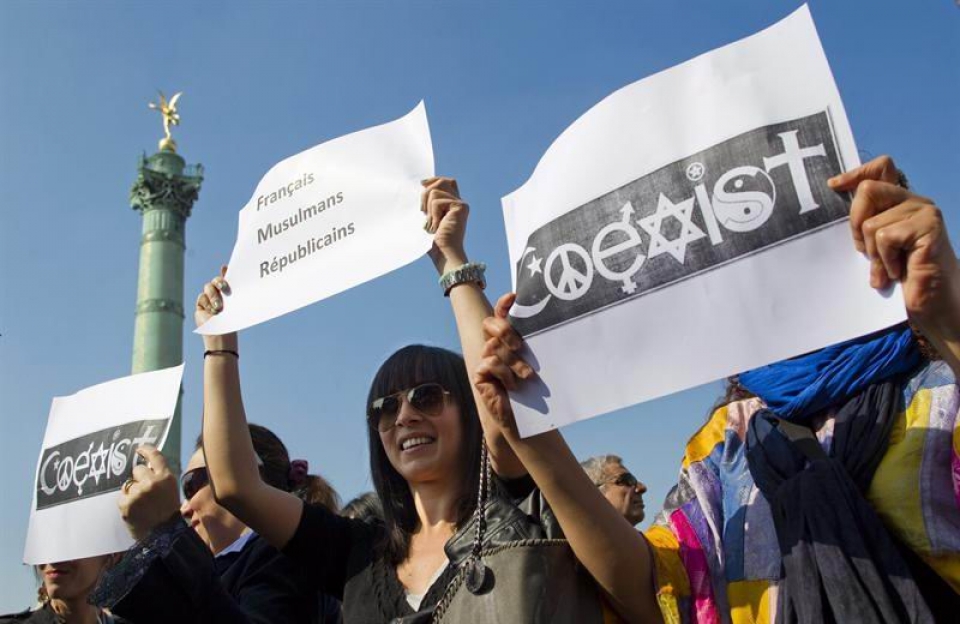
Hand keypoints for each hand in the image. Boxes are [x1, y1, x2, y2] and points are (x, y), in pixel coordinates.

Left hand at [119, 447, 180, 541]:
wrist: (163, 537)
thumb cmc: (168, 514)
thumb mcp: (171, 491)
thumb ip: (161, 478)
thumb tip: (147, 468)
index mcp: (166, 478)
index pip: (155, 457)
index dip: (146, 450)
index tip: (139, 449)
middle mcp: (152, 482)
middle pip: (138, 470)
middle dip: (139, 478)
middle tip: (145, 492)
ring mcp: (138, 493)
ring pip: (128, 485)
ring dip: (132, 492)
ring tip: (142, 506)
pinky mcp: (126, 504)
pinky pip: (122, 497)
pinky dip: (126, 504)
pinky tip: (135, 512)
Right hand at [195, 266, 237, 350]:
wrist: (221, 334)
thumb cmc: (232, 321)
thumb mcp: (236, 304)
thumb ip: (236, 291)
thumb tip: (241, 281)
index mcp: (230, 293)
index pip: (227, 278)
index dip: (226, 271)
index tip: (226, 267)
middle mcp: (219, 294)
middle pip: (216, 280)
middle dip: (219, 281)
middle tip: (223, 286)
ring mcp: (209, 298)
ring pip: (208, 287)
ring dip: (214, 296)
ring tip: (218, 307)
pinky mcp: (201, 304)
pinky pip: (202, 297)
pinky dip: (207, 303)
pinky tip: (211, 312)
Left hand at [422, 177, 468, 274]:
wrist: (444, 255)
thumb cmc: (434, 243)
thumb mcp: (427, 219)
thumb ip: (428, 203)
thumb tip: (422, 185)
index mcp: (452, 205)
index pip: (446, 182)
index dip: (434, 180)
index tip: (422, 184)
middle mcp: (460, 203)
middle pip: (441, 182)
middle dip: (426, 193)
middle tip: (423, 212)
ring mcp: (461, 204)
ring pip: (435, 191)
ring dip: (428, 208)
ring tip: (432, 224)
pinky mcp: (460, 207)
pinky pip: (437, 201)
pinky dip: (432, 215)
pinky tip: (437, 227)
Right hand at [474, 293, 535, 434]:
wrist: (527, 416)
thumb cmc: (534, 389)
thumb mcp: (538, 362)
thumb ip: (537, 344)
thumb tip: (558, 324)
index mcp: (507, 339)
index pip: (501, 315)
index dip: (503, 304)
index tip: (514, 296)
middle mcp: (493, 346)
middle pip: (490, 323)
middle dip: (505, 329)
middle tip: (520, 346)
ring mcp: (485, 360)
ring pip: (494, 346)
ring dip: (514, 362)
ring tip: (527, 376)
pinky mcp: (479, 375)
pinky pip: (490, 363)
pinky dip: (504, 373)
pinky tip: (513, 385)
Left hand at [830, 155, 959, 342]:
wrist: (931, 302)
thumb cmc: (901, 276)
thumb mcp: (874, 246)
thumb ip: (863, 223)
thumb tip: (835, 196)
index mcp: (899, 201)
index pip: (881, 168)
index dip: (855, 173)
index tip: (833, 186)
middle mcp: (913, 200)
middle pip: (867, 191)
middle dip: (856, 225)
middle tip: (866, 252)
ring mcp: (924, 212)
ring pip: (871, 223)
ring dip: (873, 254)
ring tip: (889, 268)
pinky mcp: (929, 227)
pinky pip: (885, 237)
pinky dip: (885, 260)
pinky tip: (899, 271)